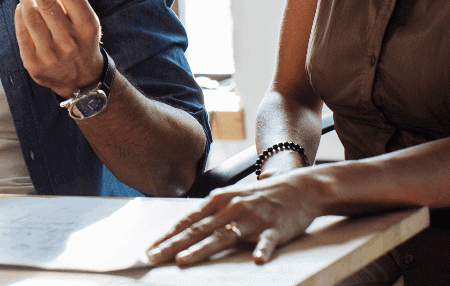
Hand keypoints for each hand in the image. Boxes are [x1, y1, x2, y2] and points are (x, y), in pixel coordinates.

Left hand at [14, 0, 102, 97]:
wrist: (83, 78)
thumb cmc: (81, 39)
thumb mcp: (84, 19)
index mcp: (87, 25)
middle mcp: (70, 40)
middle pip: (46, 2)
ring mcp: (51, 54)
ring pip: (30, 16)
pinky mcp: (35, 64)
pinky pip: (21, 32)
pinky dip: (19, 15)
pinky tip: (22, 7)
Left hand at [147, 175, 321, 265]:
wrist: (300, 187)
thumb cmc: (261, 196)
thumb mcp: (231, 198)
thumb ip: (210, 213)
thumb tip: (184, 229)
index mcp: (219, 200)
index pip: (187, 221)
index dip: (167, 236)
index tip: (149, 249)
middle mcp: (232, 208)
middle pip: (198, 230)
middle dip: (173, 245)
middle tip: (153, 258)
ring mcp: (253, 219)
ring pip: (223, 236)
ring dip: (202, 249)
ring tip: (183, 261)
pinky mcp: (275, 229)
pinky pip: (267, 241)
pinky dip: (261, 250)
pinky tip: (256, 260)